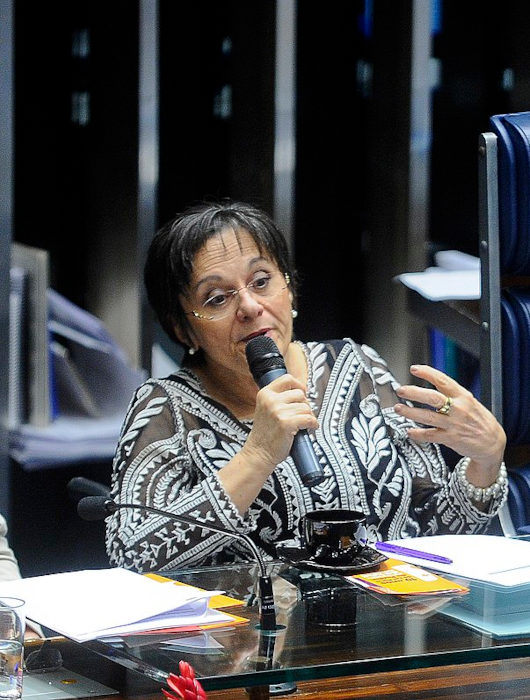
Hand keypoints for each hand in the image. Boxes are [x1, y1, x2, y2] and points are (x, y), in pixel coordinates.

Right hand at [244, 373, 318, 471]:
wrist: (258, 453)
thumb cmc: (264, 434)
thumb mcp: (265, 409)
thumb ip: (279, 399)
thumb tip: (301, 392)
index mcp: (265, 394)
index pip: (287, 379)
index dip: (298, 385)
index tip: (302, 393)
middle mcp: (270, 400)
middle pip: (300, 394)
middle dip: (304, 405)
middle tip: (301, 415)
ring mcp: (278, 411)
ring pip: (306, 407)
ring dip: (308, 416)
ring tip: (302, 424)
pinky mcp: (287, 423)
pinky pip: (309, 419)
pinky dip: (313, 424)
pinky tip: (309, 428)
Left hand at [394, 364, 505, 485]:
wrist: (492, 443)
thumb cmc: (479, 420)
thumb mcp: (470, 402)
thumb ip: (453, 394)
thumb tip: (434, 382)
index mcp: (463, 397)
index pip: (443, 381)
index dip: (427, 373)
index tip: (414, 369)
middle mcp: (458, 409)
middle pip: (433, 398)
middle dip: (414, 393)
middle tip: (401, 390)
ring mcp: (454, 424)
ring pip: (428, 417)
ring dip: (410, 412)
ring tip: (398, 409)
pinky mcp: (451, 439)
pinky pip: (430, 435)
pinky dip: (418, 434)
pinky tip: (409, 432)